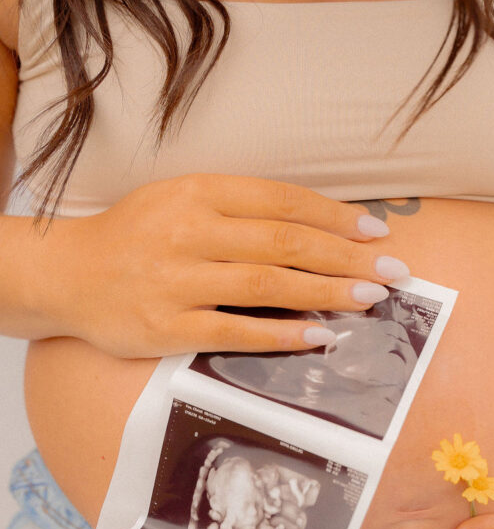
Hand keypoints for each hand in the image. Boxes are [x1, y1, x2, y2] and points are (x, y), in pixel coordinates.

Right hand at [34, 174, 407, 357]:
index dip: (335, 217)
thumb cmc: (135, 235)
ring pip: (268, 285)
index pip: (282, 201)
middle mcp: (189, 232)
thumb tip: (315, 229)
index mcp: (197, 192)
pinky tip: (317, 336)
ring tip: (369, 298)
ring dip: (326, 292)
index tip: (376, 232)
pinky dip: (280, 334)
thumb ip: (240, 209)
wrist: (66, 274)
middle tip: (392, 271)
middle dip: (347, 256)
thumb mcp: (181, 200)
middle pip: (285, 243)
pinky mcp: (168, 326)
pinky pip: (235, 331)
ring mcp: (178, 281)